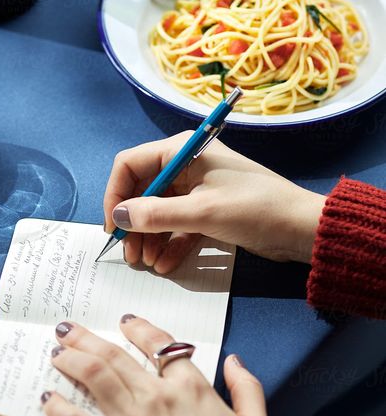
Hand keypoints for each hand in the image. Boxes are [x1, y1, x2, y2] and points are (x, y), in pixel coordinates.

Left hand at [43, 316, 272, 415]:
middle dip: (87, 338)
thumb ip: (246, 388)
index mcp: (191, 388)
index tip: (125, 322)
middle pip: (114, 355)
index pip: (159, 344)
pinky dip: (60, 407)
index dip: (139, 328)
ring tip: (58, 353)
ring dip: (72, 360)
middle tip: (69, 330)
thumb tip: (234, 360)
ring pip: (93, 377)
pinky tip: (48, 398)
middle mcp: (157, 397)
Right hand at [103, 133, 325, 272]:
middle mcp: (186, 165)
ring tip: (148, 264)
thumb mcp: (202, 212)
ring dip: (150, 239)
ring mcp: (197, 190)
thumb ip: (156, 214)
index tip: (114, 227)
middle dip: (134, 224)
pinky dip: (170, 243)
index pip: (131, 164)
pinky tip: (165, 264)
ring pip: (159, 212)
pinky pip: (178, 226)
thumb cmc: (254, 209)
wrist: (301, 228)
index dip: (116, 195)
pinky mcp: (207, 211)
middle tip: (131, 256)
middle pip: (143, 192)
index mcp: (182, 150)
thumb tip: (119, 217)